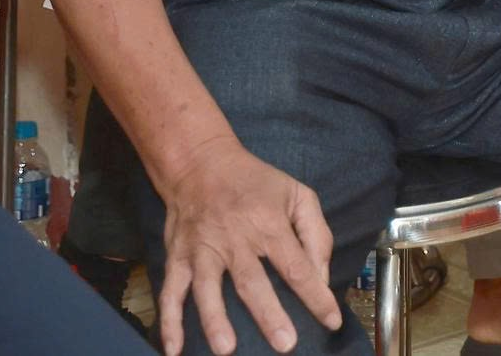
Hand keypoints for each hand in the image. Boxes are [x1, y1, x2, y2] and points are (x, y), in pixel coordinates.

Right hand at [149, 136, 344, 355]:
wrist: (201, 164)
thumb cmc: (257, 183)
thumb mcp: (298, 195)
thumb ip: (316, 234)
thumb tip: (321, 277)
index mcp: (270, 224)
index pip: (297, 266)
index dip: (316, 295)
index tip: (331, 320)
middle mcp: (236, 240)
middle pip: (252, 282)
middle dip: (269, 315)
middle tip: (285, 345)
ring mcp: (203, 251)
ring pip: (208, 290)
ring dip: (215, 320)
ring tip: (226, 349)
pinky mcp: (178, 258)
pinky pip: (170, 292)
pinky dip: (169, 321)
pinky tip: (173, 349)